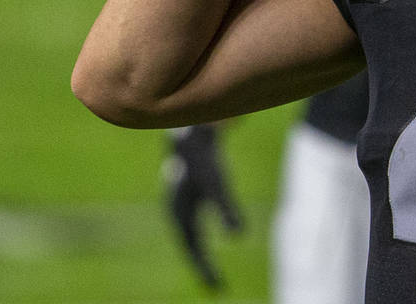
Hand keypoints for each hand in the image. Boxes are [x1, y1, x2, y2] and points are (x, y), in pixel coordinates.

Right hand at [164, 124, 243, 289]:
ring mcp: (180, 202)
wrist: (191, 128)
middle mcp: (177, 210)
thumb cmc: (205, 157)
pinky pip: (192, 223)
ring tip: (211, 273)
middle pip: (189, 246)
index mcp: (180, 213)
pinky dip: (199, 237)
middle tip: (216, 287)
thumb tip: (239, 236)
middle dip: (201, 266)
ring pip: (188, 235)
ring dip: (198, 254)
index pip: (192, 248)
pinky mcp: (187, 193)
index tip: (217, 286)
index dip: (204, 268)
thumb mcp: (217, 183)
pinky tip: (206, 242)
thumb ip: (227, 208)